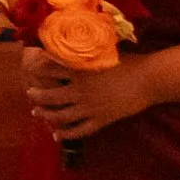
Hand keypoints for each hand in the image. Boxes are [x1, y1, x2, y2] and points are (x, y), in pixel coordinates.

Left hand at [23, 45, 156, 140]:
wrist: (149, 79)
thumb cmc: (129, 62)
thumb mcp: (103, 53)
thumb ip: (85, 53)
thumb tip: (72, 44)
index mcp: (79, 71)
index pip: (50, 69)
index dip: (38, 69)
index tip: (30, 68)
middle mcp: (80, 90)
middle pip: (50, 96)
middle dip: (37, 95)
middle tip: (29, 93)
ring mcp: (90, 107)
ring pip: (61, 115)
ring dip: (46, 115)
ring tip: (37, 113)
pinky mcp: (101, 120)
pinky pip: (79, 130)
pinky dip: (66, 134)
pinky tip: (57, 135)